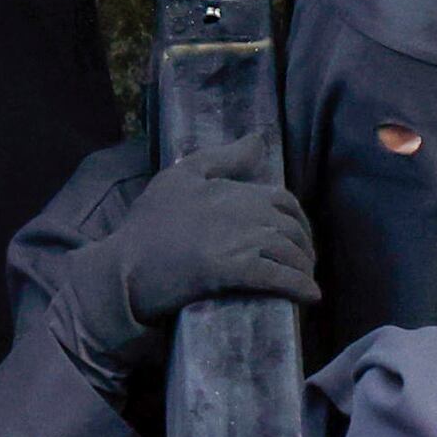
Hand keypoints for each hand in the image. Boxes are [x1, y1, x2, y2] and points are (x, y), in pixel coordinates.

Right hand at [51, 150, 317, 381]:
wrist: (125, 268)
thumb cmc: (148, 225)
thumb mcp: (179, 177)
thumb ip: (222, 158)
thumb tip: (258, 139)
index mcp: (234, 190)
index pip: (284, 201)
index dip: (298, 221)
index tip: (297, 238)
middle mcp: (244, 211)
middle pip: (293, 229)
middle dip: (305, 248)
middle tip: (303, 266)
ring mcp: (240, 241)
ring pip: (289, 253)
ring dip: (304, 269)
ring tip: (306, 283)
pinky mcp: (233, 271)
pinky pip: (278, 277)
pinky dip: (299, 286)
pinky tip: (311, 296)